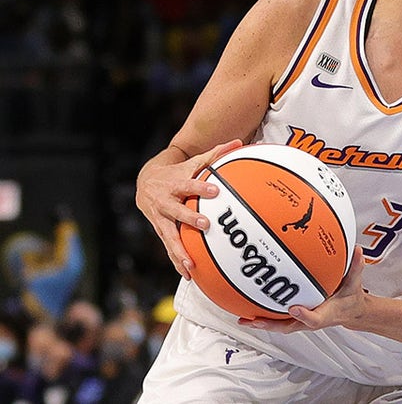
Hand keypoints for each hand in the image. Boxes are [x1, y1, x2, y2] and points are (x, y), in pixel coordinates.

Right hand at [135, 140, 242, 278]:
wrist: (146, 182)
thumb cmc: (178, 172)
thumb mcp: (193, 162)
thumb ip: (216, 154)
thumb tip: (239, 143)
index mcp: (176, 183)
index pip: (189, 184)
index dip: (201, 187)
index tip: (215, 191)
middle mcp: (166, 202)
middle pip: (177, 210)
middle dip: (189, 218)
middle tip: (205, 225)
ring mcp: (161, 219)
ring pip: (169, 236)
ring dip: (179, 250)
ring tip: (191, 264)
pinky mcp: (160, 231)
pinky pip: (169, 247)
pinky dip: (177, 260)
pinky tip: (188, 275)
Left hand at [239, 247, 367, 332]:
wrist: (351, 312)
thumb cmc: (350, 299)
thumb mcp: (355, 283)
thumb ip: (356, 267)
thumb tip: (357, 250)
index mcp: (325, 315)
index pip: (314, 318)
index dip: (304, 315)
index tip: (294, 308)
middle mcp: (310, 320)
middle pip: (287, 326)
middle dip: (269, 324)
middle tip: (252, 320)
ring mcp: (301, 320)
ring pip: (278, 324)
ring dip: (261, 322)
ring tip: (243, 317)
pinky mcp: (296, 317)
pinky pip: (278, 317)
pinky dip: (264, 314)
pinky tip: (250, 306)